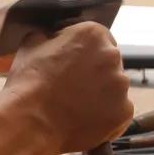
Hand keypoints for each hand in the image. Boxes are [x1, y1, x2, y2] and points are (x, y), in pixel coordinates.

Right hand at [2, 22, 132, 154]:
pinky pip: (117, 110)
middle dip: (93, 70)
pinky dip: (104, 114)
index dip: (82, 49)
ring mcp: (121, 85)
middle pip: (108, 61)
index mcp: (92, 34)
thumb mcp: (31, 44)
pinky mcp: (124, 111)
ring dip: (100, 92)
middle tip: (73, 84)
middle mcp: (112, 55)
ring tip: (76, 104)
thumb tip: (52, 37)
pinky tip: (84, 118)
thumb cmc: (29, 82)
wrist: (31, 121)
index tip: (71, 60)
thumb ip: (49, 36)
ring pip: (113, 86)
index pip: (96, 36)